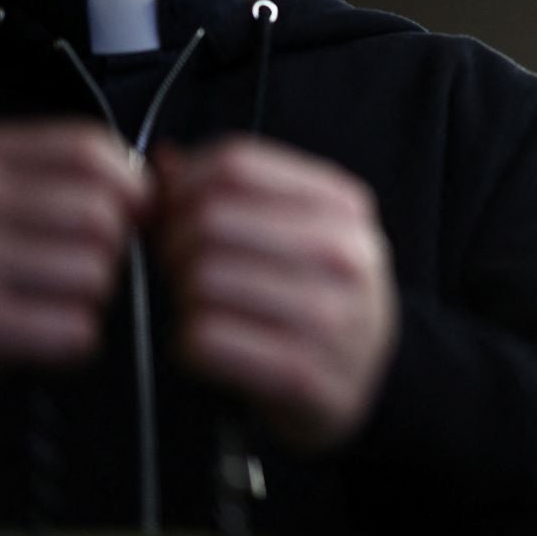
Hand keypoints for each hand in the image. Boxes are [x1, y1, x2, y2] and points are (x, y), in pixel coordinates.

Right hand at [0, 120, 148, 397]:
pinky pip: (75, 328)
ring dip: (97, 295)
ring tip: (64, 299)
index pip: (88, 151)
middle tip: (91, 265)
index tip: (136, 210)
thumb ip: (82, 175)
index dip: (132, 184)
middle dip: (115, 247)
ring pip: (94, 273)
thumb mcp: (11, 189)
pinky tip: (52, 332)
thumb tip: (164, 185)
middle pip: (100, 215)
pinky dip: (80, 338)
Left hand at [153, 137, 396, 452]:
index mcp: (342, 205)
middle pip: (211, 219)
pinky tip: (207, 342)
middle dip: (174, 242)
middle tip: (179, 264)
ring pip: (203, 279)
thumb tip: (165, 162)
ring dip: (181, 295)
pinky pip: (206, 339)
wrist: (371, 372)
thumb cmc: (323, 293)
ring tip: (198, 305)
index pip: (236, 164)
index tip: (173, 209)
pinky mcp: (302, 373)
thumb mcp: (303, 229)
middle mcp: (342, 254)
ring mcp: (328, 316)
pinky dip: (187, 341)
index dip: (183, 185)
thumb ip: (237, 192)